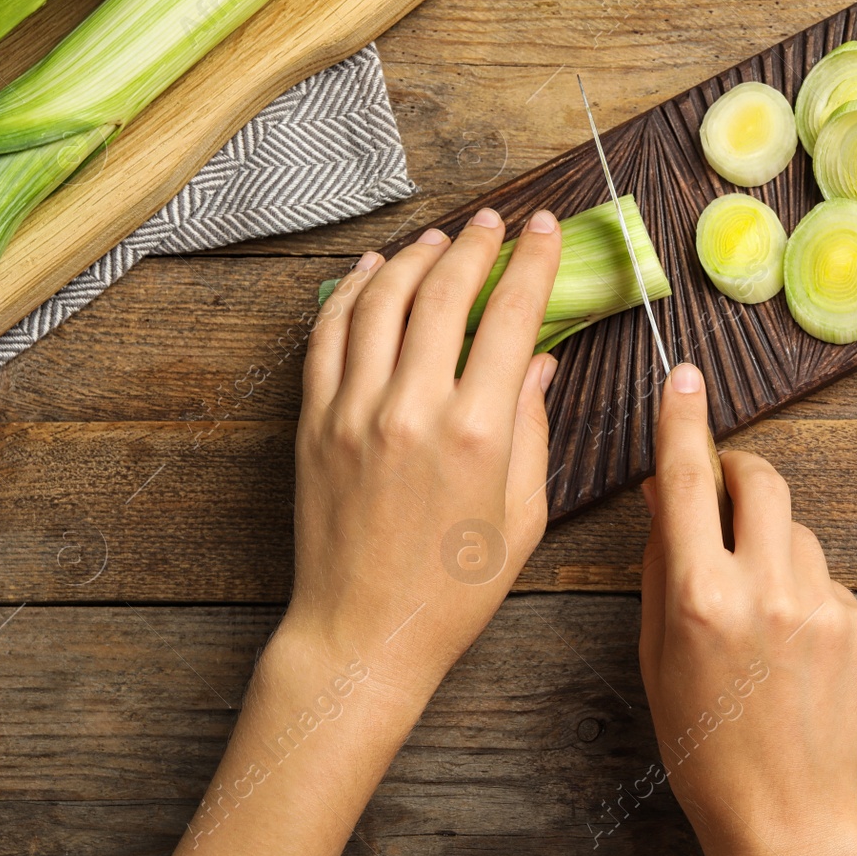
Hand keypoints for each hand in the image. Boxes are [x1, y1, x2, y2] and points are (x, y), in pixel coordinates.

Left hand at [162, 207, 561, 855]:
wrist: (361, 634)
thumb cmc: (453, 590)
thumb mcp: (522, 516)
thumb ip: (533, 429)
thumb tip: (539, 361)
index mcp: (478, 433)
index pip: (510, 318)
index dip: (531, 263)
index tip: (542, 230)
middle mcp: (413, 409)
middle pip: (444, 294)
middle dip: (475, 246)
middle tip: (493, 221)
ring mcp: (355, 412)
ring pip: (381, 302)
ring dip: (413, 259)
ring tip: (438, 240)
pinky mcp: (314, 423)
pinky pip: (329, 336)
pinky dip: (351, 293)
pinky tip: (372, 274)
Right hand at [639, 363, 856, 855]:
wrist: (786, 814)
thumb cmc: (705, 745)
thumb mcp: (657, 655)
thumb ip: (661, 565)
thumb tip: (667, 494)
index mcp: (700, 597)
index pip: (690, 480)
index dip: (683, 420)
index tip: (684, 376)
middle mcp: (766, 591)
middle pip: (763, 480)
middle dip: (740, 472)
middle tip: (723, 491)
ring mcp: (823, 607)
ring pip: (799, 531)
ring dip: (773, 542)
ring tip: (756, 608)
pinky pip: (829, 577)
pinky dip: (805, 590)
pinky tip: (791, 647)